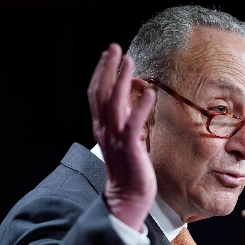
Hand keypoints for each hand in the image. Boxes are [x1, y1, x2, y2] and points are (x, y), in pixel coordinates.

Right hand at [87, 43, 156, 230]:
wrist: (128, 197)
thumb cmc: (128, 170)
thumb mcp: (123, 141)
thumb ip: (125, 123)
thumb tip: (134, 105)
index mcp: (102, 128)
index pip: (96, 94)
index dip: (100, 73)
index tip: (108, 55)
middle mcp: (105, 130)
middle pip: (100, 93)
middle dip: (106, 68)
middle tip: (113, 47)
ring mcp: (116, 139)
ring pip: (114, 104)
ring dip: (121, 80)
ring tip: (128, 60)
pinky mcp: (131, 148)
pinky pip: (134, 124)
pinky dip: (140, 107)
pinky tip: (149, 92)